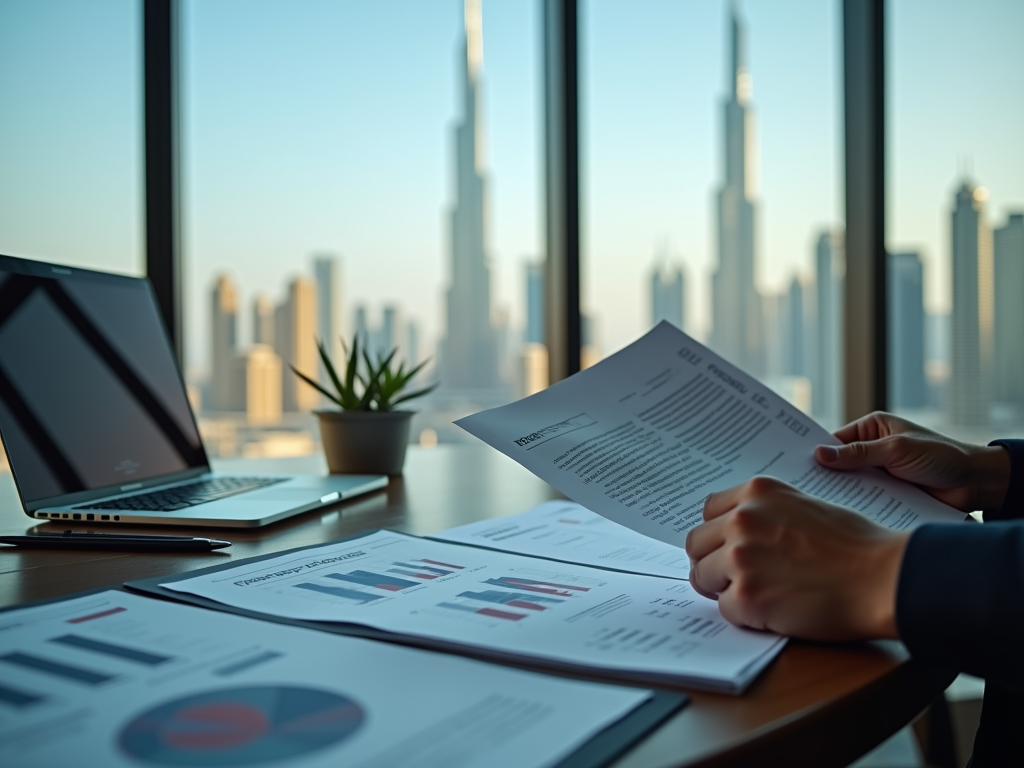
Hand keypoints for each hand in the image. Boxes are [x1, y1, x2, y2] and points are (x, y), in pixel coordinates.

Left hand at [685, 477, 908, 640]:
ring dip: (726, 589)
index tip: (730, 547)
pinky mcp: (745, 596)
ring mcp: (740, 557)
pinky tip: (776, 610)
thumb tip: (734, 530)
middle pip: (696, 544)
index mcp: (756, 492)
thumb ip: (765, 513)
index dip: (719, 534)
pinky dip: (745, 615)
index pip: (709, 511)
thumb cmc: (855, 545)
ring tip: (763, 594)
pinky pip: (724, 609)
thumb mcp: (803, 505)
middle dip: (713, 562)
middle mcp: (741, 519)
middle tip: (740, 577)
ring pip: (702, 576)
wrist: (883, 577)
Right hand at [814, 411, 1009, 511]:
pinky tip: (841, 514)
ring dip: (840, 492)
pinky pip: (865, 499)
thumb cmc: (941, 455)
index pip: (835, 439)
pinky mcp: (888, 493)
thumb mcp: (896, 450)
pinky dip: (856, 505)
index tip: (792, 461)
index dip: (815, 450)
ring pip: (850, 483)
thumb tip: (820, 454)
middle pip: (839, 463)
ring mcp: (879, 472)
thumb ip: (858, 454)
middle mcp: (873, 448)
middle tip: (799, 485)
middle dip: (824, 474)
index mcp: (872, 428)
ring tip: (815, 503)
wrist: (976, 482)